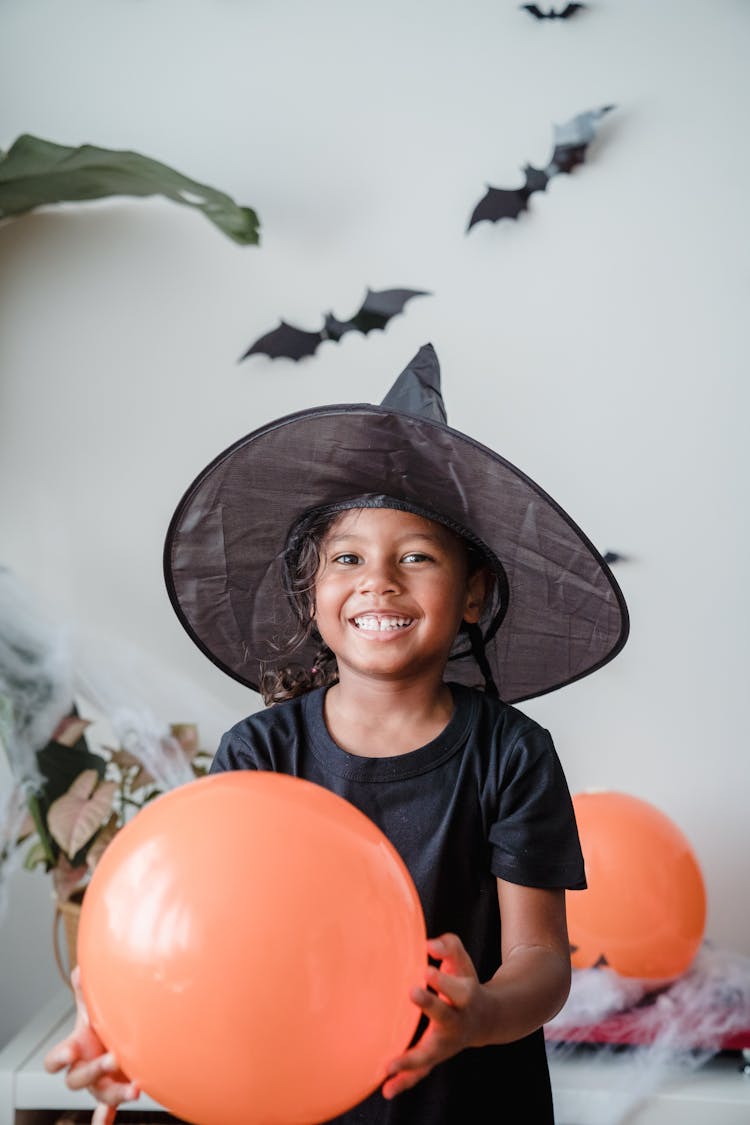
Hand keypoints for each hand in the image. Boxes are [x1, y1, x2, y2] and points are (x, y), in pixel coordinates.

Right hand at [44, 966, 139, 1123]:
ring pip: (99, 1097)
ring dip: (114, 1095)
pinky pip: (108, 1113)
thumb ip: (84, 990)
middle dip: (94, 1070)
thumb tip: (80, 969)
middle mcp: (84, 1071)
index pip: (55, 1061)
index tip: (69, 1053)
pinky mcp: (114, 1093)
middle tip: (114, 1058)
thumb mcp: (93, 1005)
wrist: (116, 1038)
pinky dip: (105, 1120)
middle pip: (78, 1080)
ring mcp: (98, 1085)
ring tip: (135, 1088)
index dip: (58, 1059)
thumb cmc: (101, 1023)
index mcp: (74, 1049)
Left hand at [382, 933, 488, 1098]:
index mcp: (465, 996)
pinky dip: (404, 1081)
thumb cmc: (464, 982)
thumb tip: (429, 945)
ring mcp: (446, 1043)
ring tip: (389, 1065)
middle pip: (445, 1016)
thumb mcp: (461, 960)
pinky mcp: (434, 1056)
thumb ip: (448, 945)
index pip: (456, 987)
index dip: (443, 979)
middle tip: (413, 991)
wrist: (485, 1018)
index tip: (427, 968)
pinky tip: (386, 1089)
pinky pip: (420, 1072)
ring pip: (430, 1054)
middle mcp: (457, 1021)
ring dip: (410, 1060)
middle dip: (430, 1005)